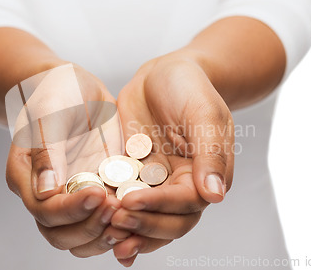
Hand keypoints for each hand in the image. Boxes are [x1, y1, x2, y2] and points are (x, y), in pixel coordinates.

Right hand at [6, 63, 129, 256]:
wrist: (76, 88)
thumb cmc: (56, 94)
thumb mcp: (49, 114)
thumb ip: (46, 151)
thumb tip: (46, 192)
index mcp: (26, 178)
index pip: (44, 211)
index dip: (71, 209)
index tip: (98, 193)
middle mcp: (47, 195)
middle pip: (61, 235)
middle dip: (90, 228)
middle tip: (117, 208)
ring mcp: (73, 197)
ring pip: (83, 238)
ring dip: (106, 235)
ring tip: (130, 217)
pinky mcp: (98, 192)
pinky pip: (105, 222)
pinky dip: (121, 225)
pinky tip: (139, 214)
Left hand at [112, 50, 234, 265]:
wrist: (163, 74)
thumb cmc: (189, 88)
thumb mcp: (204, 114)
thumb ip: (211, 153)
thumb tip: (215, 195)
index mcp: (204, 175)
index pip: (186, 205)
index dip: (159, 207)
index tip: (131, 202)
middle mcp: (180, 186)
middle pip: (167, 222)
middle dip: (142, 225)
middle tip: (114, 221)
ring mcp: (155, 184)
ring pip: (145, 219)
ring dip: (128, 230)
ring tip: (103, 236)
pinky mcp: (132, 177)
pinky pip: (123, 201)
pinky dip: (112, 214)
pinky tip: (94, 223)